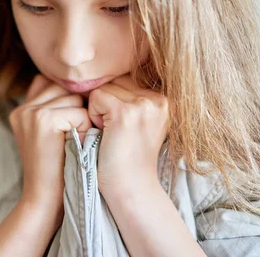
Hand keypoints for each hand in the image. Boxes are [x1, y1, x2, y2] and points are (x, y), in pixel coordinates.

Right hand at [9, 74, 93, 211]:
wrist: (45, 200)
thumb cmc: (58, 169)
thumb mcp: (53, 136)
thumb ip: (57, 109)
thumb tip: (84, 87)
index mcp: (21, 109)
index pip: (53, 84)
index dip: (69, 103)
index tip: (68, 129)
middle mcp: (22, 108)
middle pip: (66, 89)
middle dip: (77, 110)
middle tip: (70, 140)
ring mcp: (30, 113)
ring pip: (75, 99)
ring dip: (83, 120)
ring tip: (72, 143)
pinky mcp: (43, 120)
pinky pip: (79, 113)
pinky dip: (85, 130)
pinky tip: (74, 147)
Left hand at [87, 74, 169, 195]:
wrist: (131, 188)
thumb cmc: (129, 157)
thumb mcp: (141, 121)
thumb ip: (133, 96)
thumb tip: (107, 71)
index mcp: (166, 99)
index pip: (127, 78)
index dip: (116, 101)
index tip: (125, 128)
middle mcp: (159, 99)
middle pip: (116, 80)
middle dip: (108, 103)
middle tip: (117, 132)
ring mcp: (143, 105)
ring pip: (105, 87)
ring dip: (100, 110)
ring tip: (112, 133)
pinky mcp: (125, 113)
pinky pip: (96, 97)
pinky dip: (93, 116)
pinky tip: (105, 134)